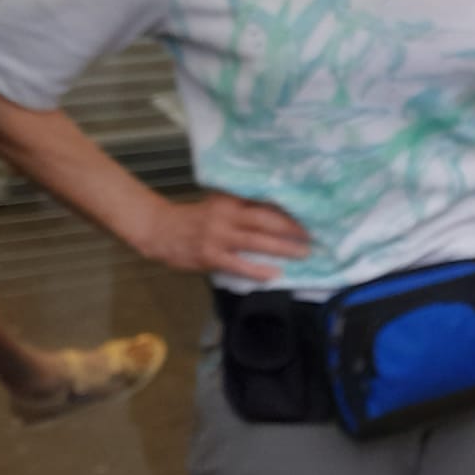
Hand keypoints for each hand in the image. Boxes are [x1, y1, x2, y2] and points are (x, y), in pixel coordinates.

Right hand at [137, 192, 309, 280]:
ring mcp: (217, 236)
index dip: (289, 209)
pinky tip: (275, 274)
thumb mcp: (219, 206)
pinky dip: (257, 270)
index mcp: (230, 200)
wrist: (159, 230)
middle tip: (315, 234)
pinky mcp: (210, 256)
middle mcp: (226, 215)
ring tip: (304, 253)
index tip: (312, 213)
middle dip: (293, 228)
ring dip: (283, 248)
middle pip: (266, 220)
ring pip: (256, 242)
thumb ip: (243, 208)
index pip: (265, 203)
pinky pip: (238, 265)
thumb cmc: (194, 219)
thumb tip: (280, 213)